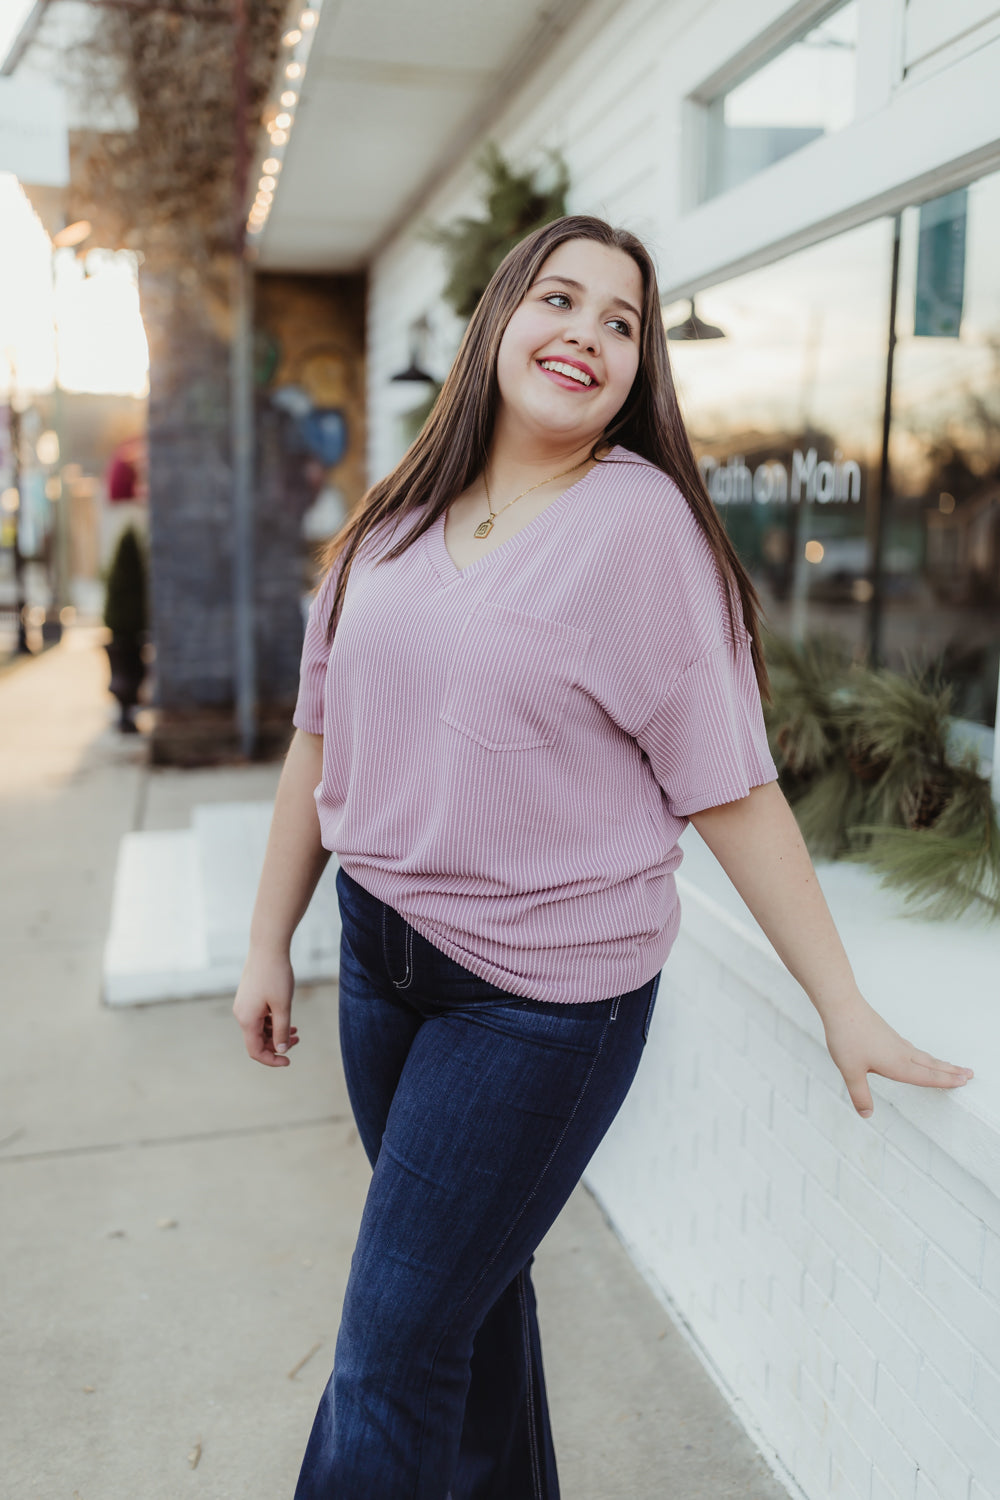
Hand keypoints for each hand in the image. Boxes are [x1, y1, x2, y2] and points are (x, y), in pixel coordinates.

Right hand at [233, 948, 299, 1067]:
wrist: (267, 947)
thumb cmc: (276, 976)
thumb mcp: (283, 1006)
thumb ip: (281, 1031)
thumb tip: (281, 1050)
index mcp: (247, 1020)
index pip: (255, 1051)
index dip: (272, 1060)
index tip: (289, 1061)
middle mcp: (241, 1014)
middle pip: (257, 1040)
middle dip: (276, 1044)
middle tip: (298, 1040)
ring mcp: (243, 1004)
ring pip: (259, 1028)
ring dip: (276, 1032)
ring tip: (296, 1030)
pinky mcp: (248, 996)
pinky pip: (258, 1016)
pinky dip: (272, 1021)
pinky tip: (286, 1017)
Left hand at [822, 993, 973, 1117]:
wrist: (842, 1006)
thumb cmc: (847, 1037)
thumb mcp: (850, 1071)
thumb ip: (860, 1094)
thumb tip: (866, 1114)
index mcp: (897, 1064)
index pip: (926, 1076)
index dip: (945, 1081)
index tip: (963, 1082)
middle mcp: (901, 1052)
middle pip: (931, 1064)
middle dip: (950, 1071)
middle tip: (970, 1074)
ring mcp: (895, 1042)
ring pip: (922, 1055)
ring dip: (939, 1062)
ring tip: (951, 1066)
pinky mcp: (888, 1035)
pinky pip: (912, 1049)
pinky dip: (923, 1055)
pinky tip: (917, 1055)